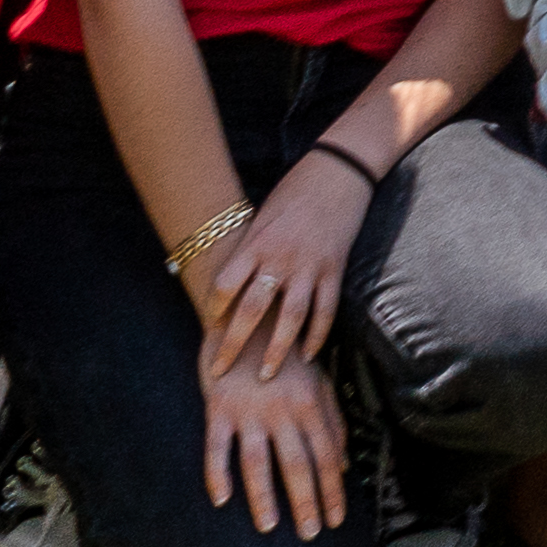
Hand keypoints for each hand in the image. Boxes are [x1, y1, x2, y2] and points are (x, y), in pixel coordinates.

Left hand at [193, 152, 373, 370]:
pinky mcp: (335, 269)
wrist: (339, 171)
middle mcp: (281, 258)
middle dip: (233, 344)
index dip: (213, 309)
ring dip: (277, 349)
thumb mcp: (263, 217)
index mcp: (257, 242)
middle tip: (219, 370)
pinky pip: (325, 309)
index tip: (207, 326)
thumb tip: (233, 285)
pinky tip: (308, 353)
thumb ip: (250, 251)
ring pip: (291, 317)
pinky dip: (317, 334)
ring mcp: (310, 266)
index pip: (226, 284)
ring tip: (265, 374)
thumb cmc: (294, 191)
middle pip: (252, 309)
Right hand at [201, 343, 348, 534]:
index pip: (326, 456)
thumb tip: (346, 464)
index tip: (336, 520)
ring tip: (269, 526)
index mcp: (311, 404)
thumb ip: (333, 422)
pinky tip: (221, 499)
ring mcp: (249, 411)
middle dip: (306, 500)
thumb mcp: (318, 383)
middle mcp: (282, 410)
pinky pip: (216, 447)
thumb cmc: (287, 356)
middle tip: (310, 533)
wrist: (248, 316)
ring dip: (264, 495)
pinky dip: (217, 473)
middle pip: (296, 463)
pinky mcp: (218, 408)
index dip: (332, 489)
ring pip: (257, 460)